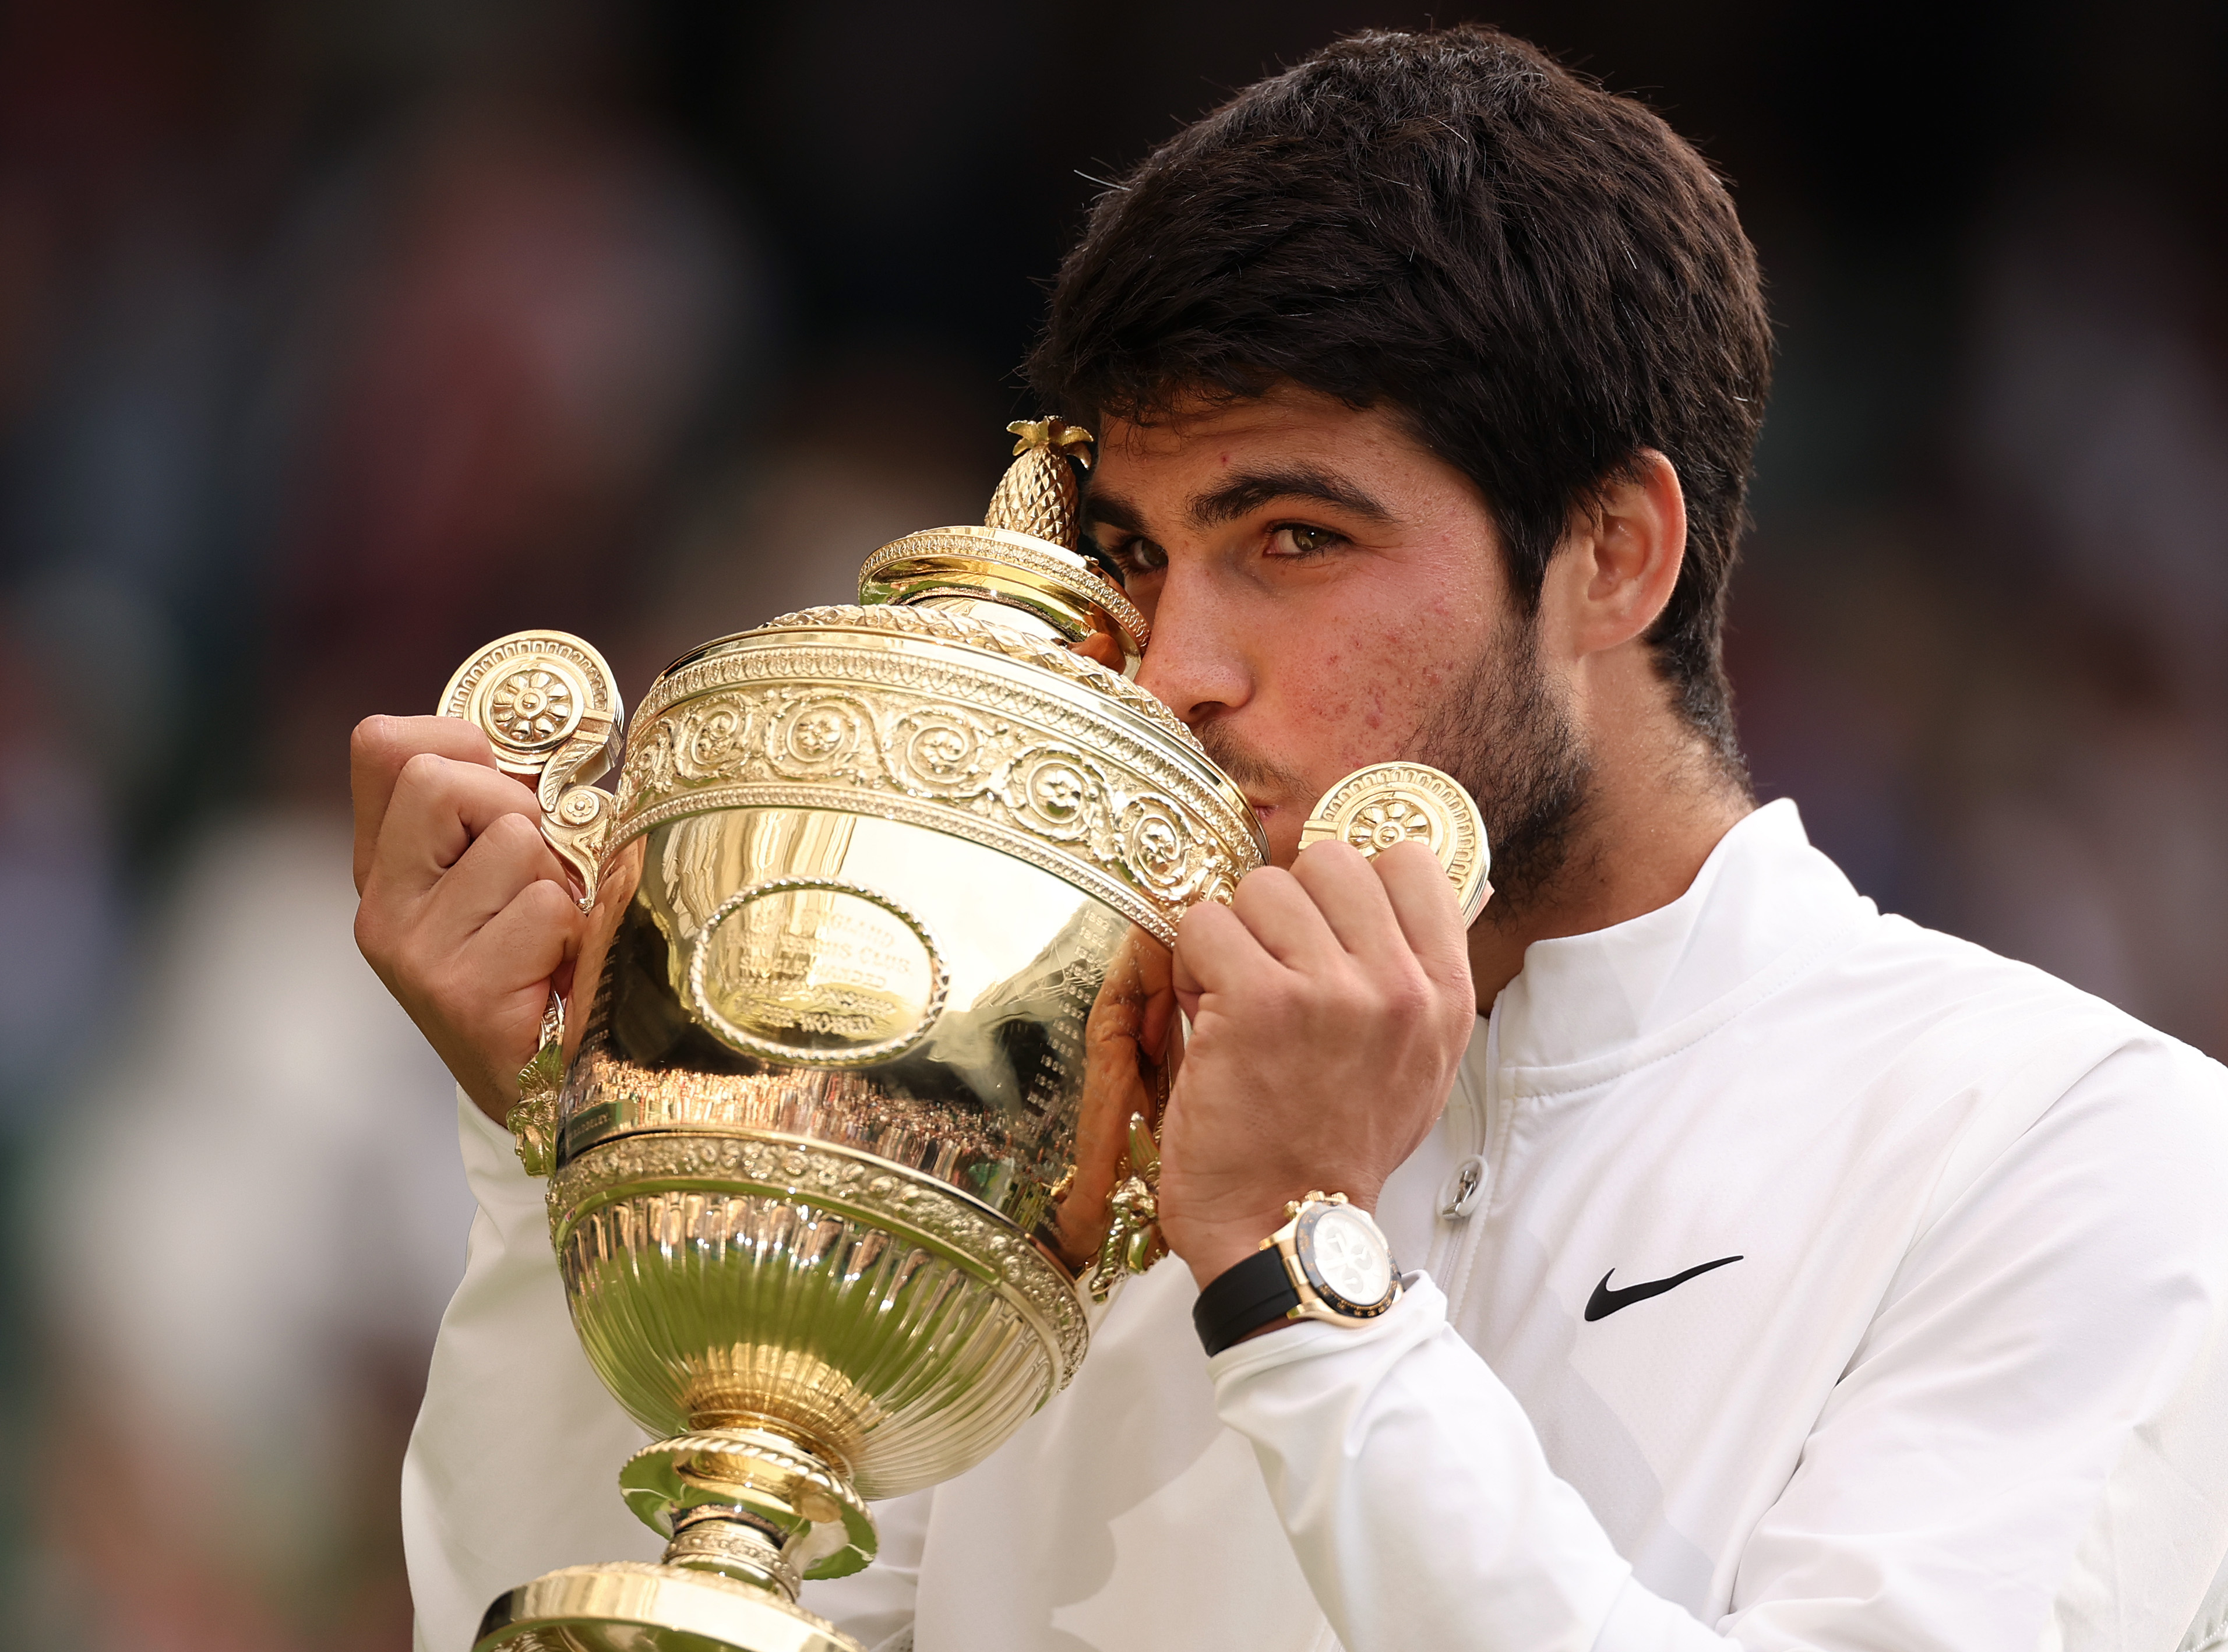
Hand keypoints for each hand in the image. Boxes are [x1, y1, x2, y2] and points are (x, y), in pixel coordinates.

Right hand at [351, 715, 584, 1121]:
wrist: (547, 1091)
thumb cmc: (543, 966)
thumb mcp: (510, 875)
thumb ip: (504, 809)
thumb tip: (558, 740)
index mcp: (387, 866)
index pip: (382, 746)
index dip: (461, 744)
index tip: (509, 788)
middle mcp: (382, 906)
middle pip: (439, 778)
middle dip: (515, 807)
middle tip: (541, 871)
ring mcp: (413, 950)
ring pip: (511, 841)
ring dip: (557, 879)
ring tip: (553, 934)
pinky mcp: (459, 990)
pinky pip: (544, 906)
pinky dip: (572, 930)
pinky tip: (558, 973)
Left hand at [1155, 839, 1477, 1288]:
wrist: (1286, 1233)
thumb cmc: (1335, 1150)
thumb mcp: (1415, 1066)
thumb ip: (1409, 979)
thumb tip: (1385, 897)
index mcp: (1443, 995)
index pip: (1408, 861)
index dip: (1351, 882)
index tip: (1323, 923)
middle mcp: (1399, 986)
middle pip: (1327, 859)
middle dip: (1285, 906)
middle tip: (1270, 968)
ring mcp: (1331, 989)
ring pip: (1260, 886)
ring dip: (1234, 938)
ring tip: (1236, 1001)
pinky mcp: (1258, 1000)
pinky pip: (1205, 923)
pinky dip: (1190, 966)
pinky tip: (1207, 1017)